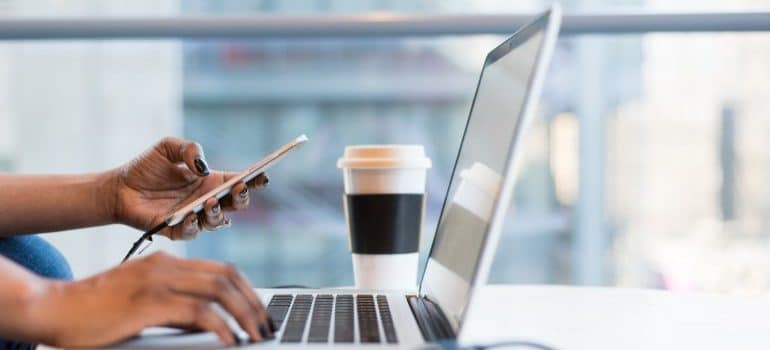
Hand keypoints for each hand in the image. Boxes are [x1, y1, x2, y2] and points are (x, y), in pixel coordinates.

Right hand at [32, 252, 273, 346]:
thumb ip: (175, 306)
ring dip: (245, 314)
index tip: (261, 312)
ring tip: (256, 336)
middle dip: (254, 303)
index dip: (248, 290)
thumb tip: (210, 324)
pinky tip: (230, 341)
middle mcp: (166, 266)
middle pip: (227, 276)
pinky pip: (198, 312)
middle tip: (266, 326)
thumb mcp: (143, 302)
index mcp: (166, 262)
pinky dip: (221, 326)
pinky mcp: (148, 302)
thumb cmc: (95, 311)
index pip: (222, 269)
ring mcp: (157, 281)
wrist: (53, 308)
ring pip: (219, 290)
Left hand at [109, 137, 267, 239]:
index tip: (262, 175)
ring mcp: (194, 217)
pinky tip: (190, 215)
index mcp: (211, 181)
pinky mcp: (176, 230)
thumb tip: (203, 167)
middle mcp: (207, 201)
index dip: (254, 180)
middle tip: (239, 188)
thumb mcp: (168, 147)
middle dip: (242, 198)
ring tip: (210, 202)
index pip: (239, 182)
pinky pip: (192, 232)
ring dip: (218, 213)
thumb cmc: (146, 167)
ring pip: (218, 222)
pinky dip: (194, 225)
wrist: (118, 187)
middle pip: (236, 205)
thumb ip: (189, 149)